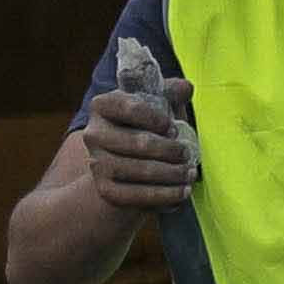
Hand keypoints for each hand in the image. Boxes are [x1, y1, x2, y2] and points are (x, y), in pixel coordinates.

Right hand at [77, 81, 200, 216]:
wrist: (122, 163)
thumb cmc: (144, 126)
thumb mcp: (156, 105)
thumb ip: (170, 93)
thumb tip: (185, 88)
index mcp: (102, 105)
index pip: (130, 107)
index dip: (155, 118)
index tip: (173, 127)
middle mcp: (93, 134)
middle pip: (138, 142)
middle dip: (170, 150)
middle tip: (187, 154)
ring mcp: (97, 163)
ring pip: (140, 171)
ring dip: (172, 174)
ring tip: (190, 173)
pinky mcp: (105, 189)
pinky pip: (138, 195)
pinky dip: (164, 195)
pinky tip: (182, 191)